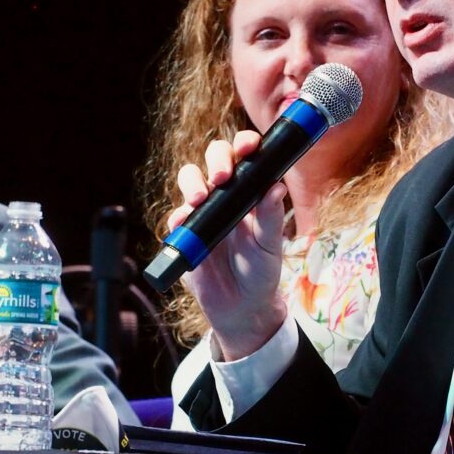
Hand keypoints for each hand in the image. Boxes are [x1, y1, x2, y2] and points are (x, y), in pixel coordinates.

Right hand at [167, 130, 288, 359]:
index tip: (249, 146)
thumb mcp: (270, 246)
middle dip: (216, 158)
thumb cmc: (261, 272)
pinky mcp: (185, 232)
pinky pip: (176, 216)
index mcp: (251, 192)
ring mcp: (203, 211)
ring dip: (192, 182)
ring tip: (198, 200)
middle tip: (222, 177)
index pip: (246, 157)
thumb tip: (277, 187)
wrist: (240, 308)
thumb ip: (270, 218)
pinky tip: (183, 224)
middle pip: (214, 158)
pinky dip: (178, 217)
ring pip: (190, 180)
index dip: (245, 145)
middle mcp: (225, 195)